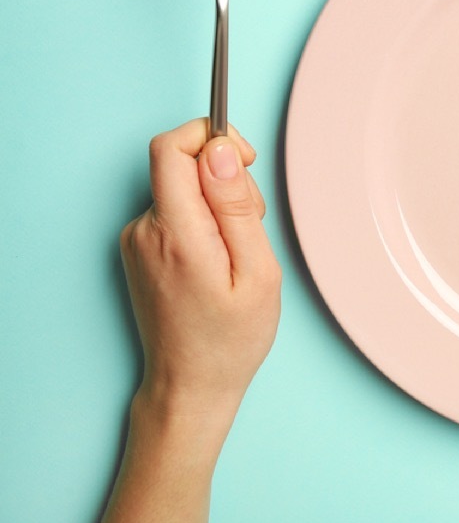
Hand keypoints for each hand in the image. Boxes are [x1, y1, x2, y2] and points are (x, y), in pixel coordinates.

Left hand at [119, 118, 280, 419]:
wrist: (191, 385)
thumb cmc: (230, 338)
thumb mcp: (257, 272)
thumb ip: (236, 207)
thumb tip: (220, 152)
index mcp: (176, 234)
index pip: (172, 148)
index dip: (211, 137)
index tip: (243, 159)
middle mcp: (145, 230)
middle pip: (185, 165)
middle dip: (227, 181)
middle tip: (249, 229)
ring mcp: (137, 239)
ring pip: (184, 187)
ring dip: (218, 205)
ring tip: (234, 254)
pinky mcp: (140, 247)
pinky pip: (177, 209)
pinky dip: (203, 221)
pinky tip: (217, 260)